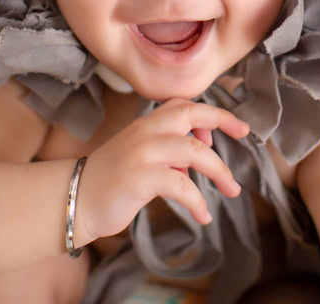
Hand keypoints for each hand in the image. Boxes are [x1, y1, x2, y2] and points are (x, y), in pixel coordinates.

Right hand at [74, 98, 249, 244]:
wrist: (74, 199)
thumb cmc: (109, 181)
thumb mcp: (140, 158)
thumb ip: (167, 153)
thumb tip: (196, 160)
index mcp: (145, 124)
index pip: (182, 105)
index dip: (211, 112)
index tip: (235, 126)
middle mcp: (145, 132)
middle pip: (191, 114)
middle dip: (223, 120)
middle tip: (245, 134)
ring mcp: (143, 153)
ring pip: (194, 152)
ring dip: (220, 171)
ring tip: (232, 190)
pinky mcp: (141, 177)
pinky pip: (182, 186)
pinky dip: (198, 202)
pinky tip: (204, 215)